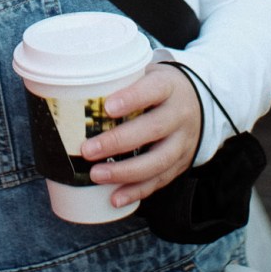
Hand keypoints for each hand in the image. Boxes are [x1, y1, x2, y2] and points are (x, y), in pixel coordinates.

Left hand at [80, 63, 201, 212]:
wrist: (198, 101)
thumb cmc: (158, 87)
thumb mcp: (146, 73)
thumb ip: (119, 79)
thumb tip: (72, 86)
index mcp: (168, 86)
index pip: (153, 90)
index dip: (132, 99)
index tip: (107, 108)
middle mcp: (180, 114)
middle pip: (154, 128)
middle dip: (119, 142)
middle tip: (88, 149)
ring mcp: (183, 141)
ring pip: (159, 160)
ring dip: (126, 172)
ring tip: (96, 175)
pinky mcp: (181, 163)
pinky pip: (160, 180)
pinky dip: (137, 191)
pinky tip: (115, 198)